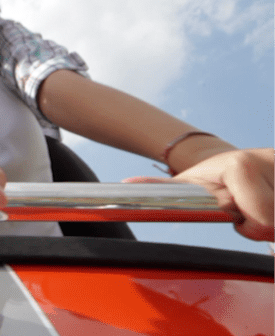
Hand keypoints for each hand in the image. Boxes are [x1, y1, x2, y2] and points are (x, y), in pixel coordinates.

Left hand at [124, 147, 273, 241]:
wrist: (231, 160)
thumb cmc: (208, 177)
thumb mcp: (187, 183)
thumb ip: (162, 188)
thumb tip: (126, 185)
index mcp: (240, 165)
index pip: (263, 218)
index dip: (253, 227)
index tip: (244, 223)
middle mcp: (267, 158)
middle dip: (264, 225)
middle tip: (249, 216)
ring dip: (274, 222)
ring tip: (258, 209)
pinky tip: (271, 206)